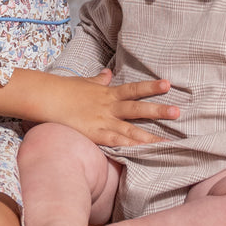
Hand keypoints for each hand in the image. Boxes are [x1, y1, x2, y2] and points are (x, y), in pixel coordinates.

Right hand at [35, 69, 180, 145]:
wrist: (47, 97)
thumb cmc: (64, 89)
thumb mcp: (85, 82)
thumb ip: (99, 80)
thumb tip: (108, 72)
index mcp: (108, 93)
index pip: (134, 89)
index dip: (151, 87)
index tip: (168, 84)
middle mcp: (109, 107)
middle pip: (137, 109)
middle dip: (158, 111)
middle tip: (178, 112)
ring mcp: (102, 121)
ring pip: (130, 129)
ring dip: (149, 135)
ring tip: (167, 142)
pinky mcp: (94, 134)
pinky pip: (114, 142)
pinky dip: (127, 148)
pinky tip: (141, 153)